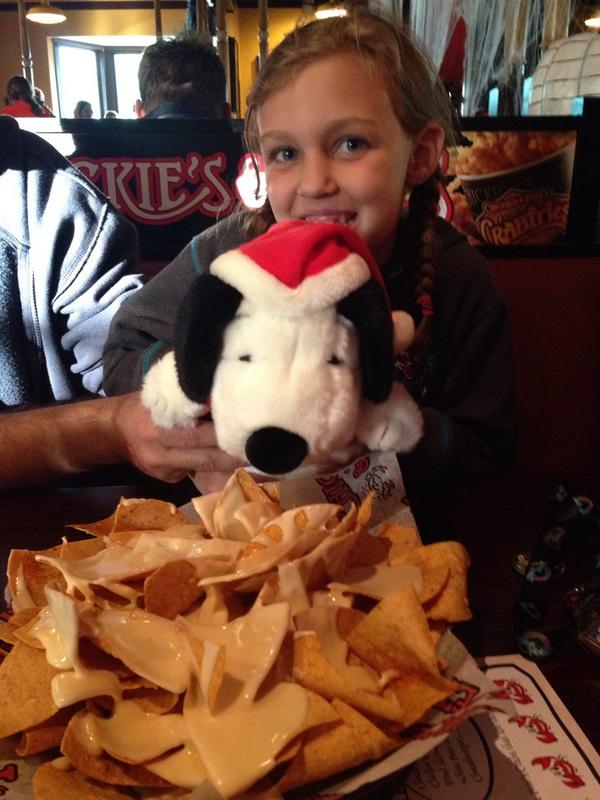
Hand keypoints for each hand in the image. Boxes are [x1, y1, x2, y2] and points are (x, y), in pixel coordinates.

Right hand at [113, 393, 243, 485]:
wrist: (115, 431)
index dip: (222, 432)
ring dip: (229, 463)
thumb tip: (223, 393)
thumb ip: (189, 397)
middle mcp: (158, 451)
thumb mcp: (162, 395)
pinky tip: (231, 463)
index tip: (245, 426)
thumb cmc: (145, 406)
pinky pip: (195, 473)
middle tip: (258, 446)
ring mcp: (162, 469)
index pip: (196, 434)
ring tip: (252, 456)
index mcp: (156, 426)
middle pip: (204, 456)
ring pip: (203, 468)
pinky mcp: (165, 479)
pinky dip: (214, 469)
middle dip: (232, 452)